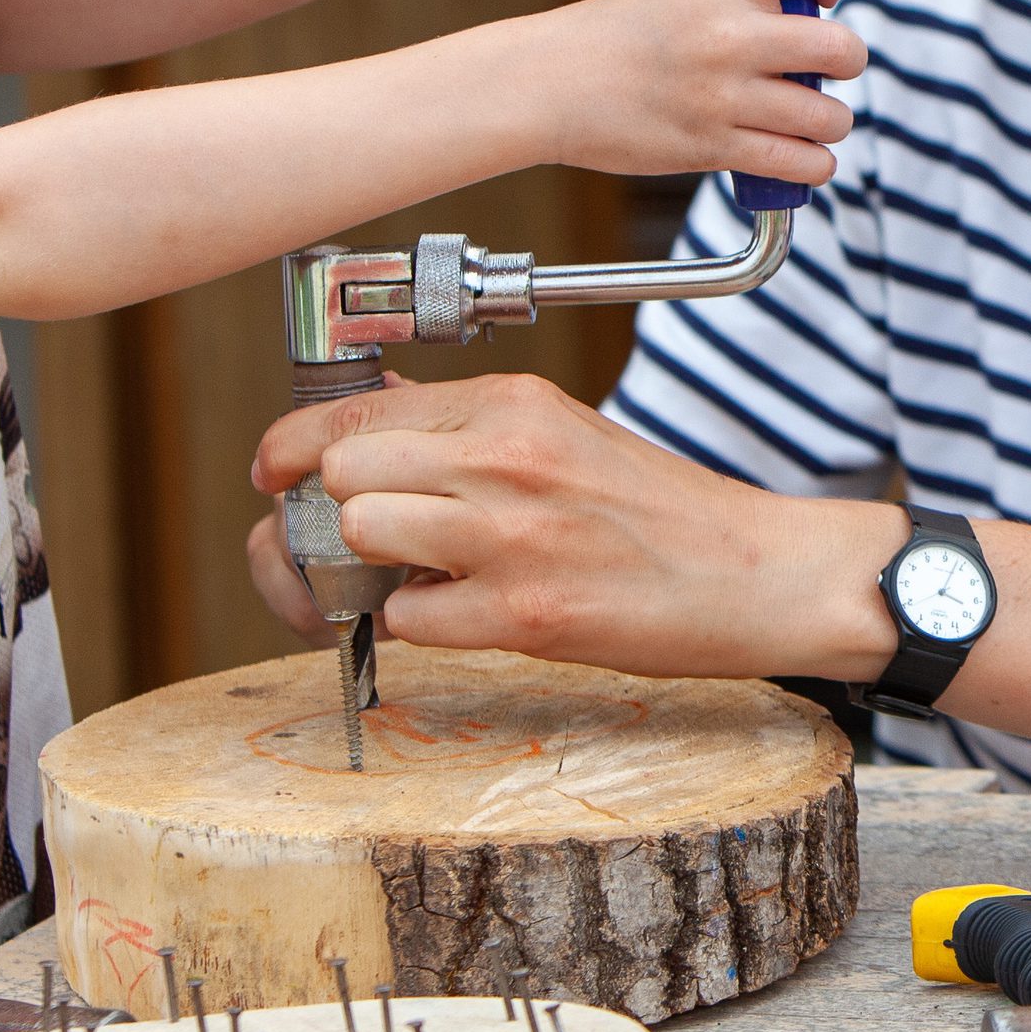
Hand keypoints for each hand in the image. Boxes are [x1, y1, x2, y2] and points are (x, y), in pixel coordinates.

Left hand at [243, 373, 893, 680]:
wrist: (756, 574)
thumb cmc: (662, 511)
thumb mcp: (563, 431)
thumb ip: (463, 423)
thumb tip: (368, 412)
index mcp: (514, 404)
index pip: (354, 410)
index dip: (292, 445)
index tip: (274, 470)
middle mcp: (505, 456)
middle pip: (341, 472)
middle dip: (331, 513)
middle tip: (356, 544)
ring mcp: (512, 536)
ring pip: (360, 535)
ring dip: (370, 570)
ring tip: (414, 580)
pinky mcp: (523, 614)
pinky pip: (406, 620)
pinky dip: (420, 628)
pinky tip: (466, 616)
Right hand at [511, 0, 863, 187]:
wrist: (545, 87)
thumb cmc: (604, 42)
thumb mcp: (676, 0)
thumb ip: (733, 6)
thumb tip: (793, 25)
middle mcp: (731, 38)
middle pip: (840, 48)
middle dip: (848, 60)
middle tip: (831, 67)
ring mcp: (724, 97)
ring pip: (826, 116)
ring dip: (830, 122)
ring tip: (814, 121)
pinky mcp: (713, 147)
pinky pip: (796, 162)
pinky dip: (813, 164)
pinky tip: (805, 157)